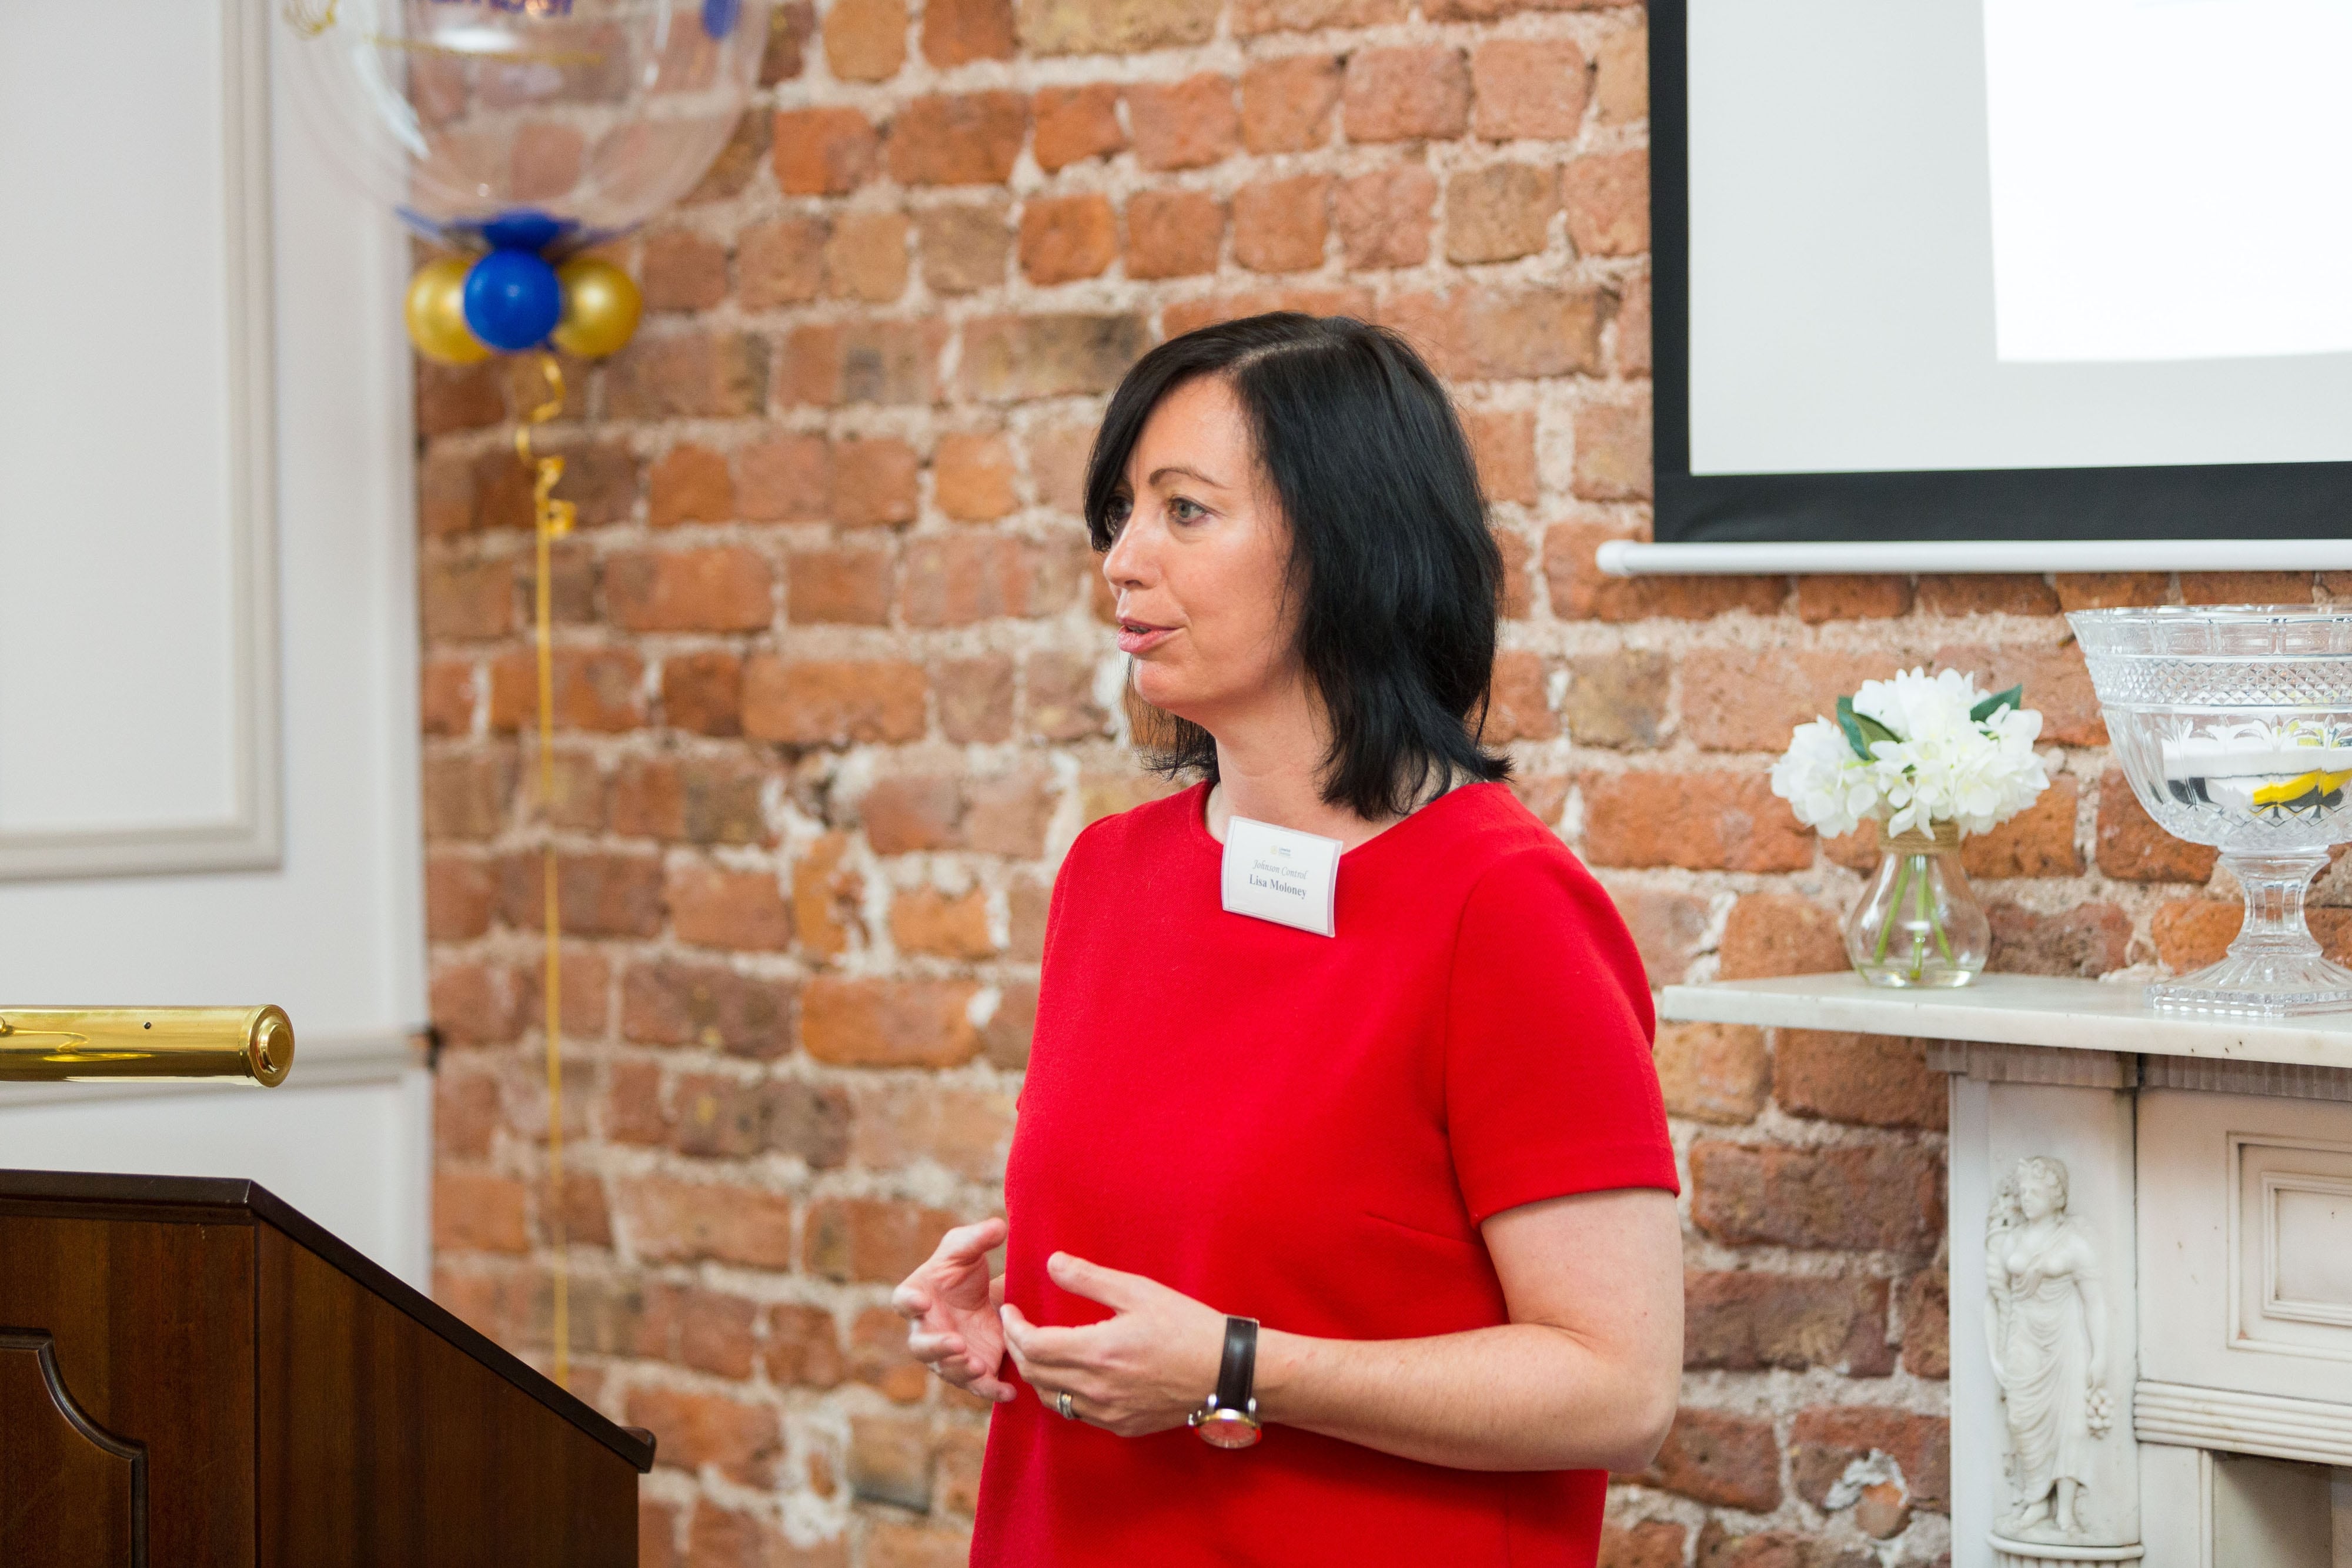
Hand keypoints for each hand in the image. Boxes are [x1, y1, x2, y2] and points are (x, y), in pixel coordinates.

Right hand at [892, 1219, 1014, 1402]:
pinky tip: (1008, 1392)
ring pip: (947, 1369)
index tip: (921, 1301)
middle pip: (921, 1346)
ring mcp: (947, 1354)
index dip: (909, 1303)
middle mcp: (926, 1330)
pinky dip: (991, 1390)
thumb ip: (979, 1237)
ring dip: (961, 1369)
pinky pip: (977, 1386)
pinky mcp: (972, 1369)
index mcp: (917, 1296)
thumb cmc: (963, 1271)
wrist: (985, 1299)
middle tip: (956, 1343)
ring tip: (979, 1366)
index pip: (903, 1301)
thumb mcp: (969, 1249)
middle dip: (936, 1347)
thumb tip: (1000, 1226)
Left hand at [998, 1252, 1227, 1437]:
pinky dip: (1062, 1393)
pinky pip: (1077, 1413)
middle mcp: (1097, 1390)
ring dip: (1036, 1374)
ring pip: (1051, 1399)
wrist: (1226, 1373)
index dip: (1014, 1328)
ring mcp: (1109, 1414)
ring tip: (1037, 1349)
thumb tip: (1051, 1263)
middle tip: (1016, 1326)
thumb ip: (1090, 1279)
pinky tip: (1070, 1374)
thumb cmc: (1187, 1326)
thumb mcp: (1139, 1291)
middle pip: (1034, 1375)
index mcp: (1098, 1352)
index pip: (1033, 1347)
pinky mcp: (1122, 1426)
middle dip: (1018, 1348)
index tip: (1010, 1310)